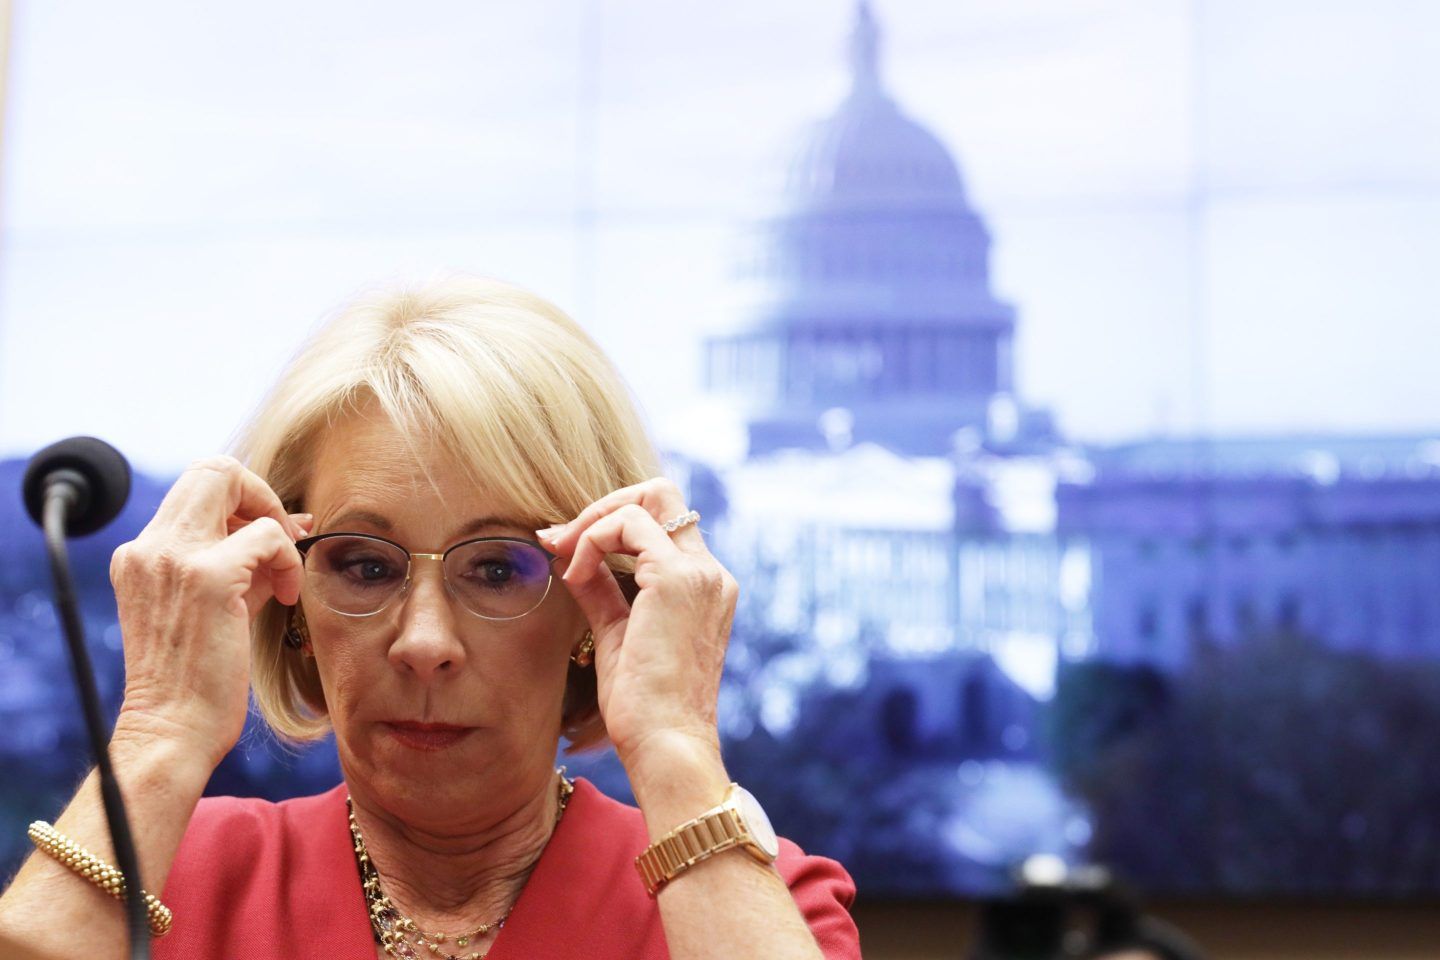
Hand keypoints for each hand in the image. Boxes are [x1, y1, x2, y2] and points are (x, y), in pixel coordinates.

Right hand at [108, 456, 308, 767]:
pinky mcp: (206, 577)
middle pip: (211, 468)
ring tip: (283, 578)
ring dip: (276, 528)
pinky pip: (268, 535)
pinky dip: (288, 558)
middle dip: (260, 494)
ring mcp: (173, 558)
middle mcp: (149, 548)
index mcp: (143, 554)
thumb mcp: (220, 604)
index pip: (197, 488)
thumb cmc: (199, 677)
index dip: (244, 500)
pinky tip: (288, 595)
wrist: (173, 729)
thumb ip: (246, 560)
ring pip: (235, 484)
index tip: (272, 536)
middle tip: (283, 539)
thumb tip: (293, 521)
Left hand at [540, 478, 737, 773]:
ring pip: (646, 499)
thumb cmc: (642, 705)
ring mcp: (699, 573)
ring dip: (593, 521)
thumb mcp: (617, 632)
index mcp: (705, 587)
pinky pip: (627, 525)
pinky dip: (592, 539)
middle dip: (607, 505)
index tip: (565, 545)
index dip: (611, 522)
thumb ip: (602, 588)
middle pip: (661, 494)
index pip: (663, 521)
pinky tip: (574, 574)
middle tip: (564, 539)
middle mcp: (711, 573)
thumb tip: (571, 555)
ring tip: (563, 556)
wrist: (664, 744)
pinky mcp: (677, 579)